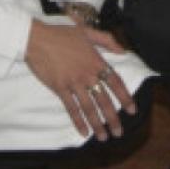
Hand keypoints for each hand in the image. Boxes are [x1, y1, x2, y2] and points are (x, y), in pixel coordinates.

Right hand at [25, 20, 135, 140]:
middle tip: (119, 132)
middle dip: (113, 118)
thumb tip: (123, 50)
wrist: (37, 39)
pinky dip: (78, 121)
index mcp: (96, 61)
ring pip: (89, 107)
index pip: (115, 82)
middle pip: (104, 100)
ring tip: (104, 137)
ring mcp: (73, 83)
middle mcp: (87, 74)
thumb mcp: (87, 31)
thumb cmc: (61, 34)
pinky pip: (71, 108)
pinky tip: (84, 132)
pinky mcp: (60, 88)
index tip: (132, 110)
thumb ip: (107, 40)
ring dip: (98, 124)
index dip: (125, 97)